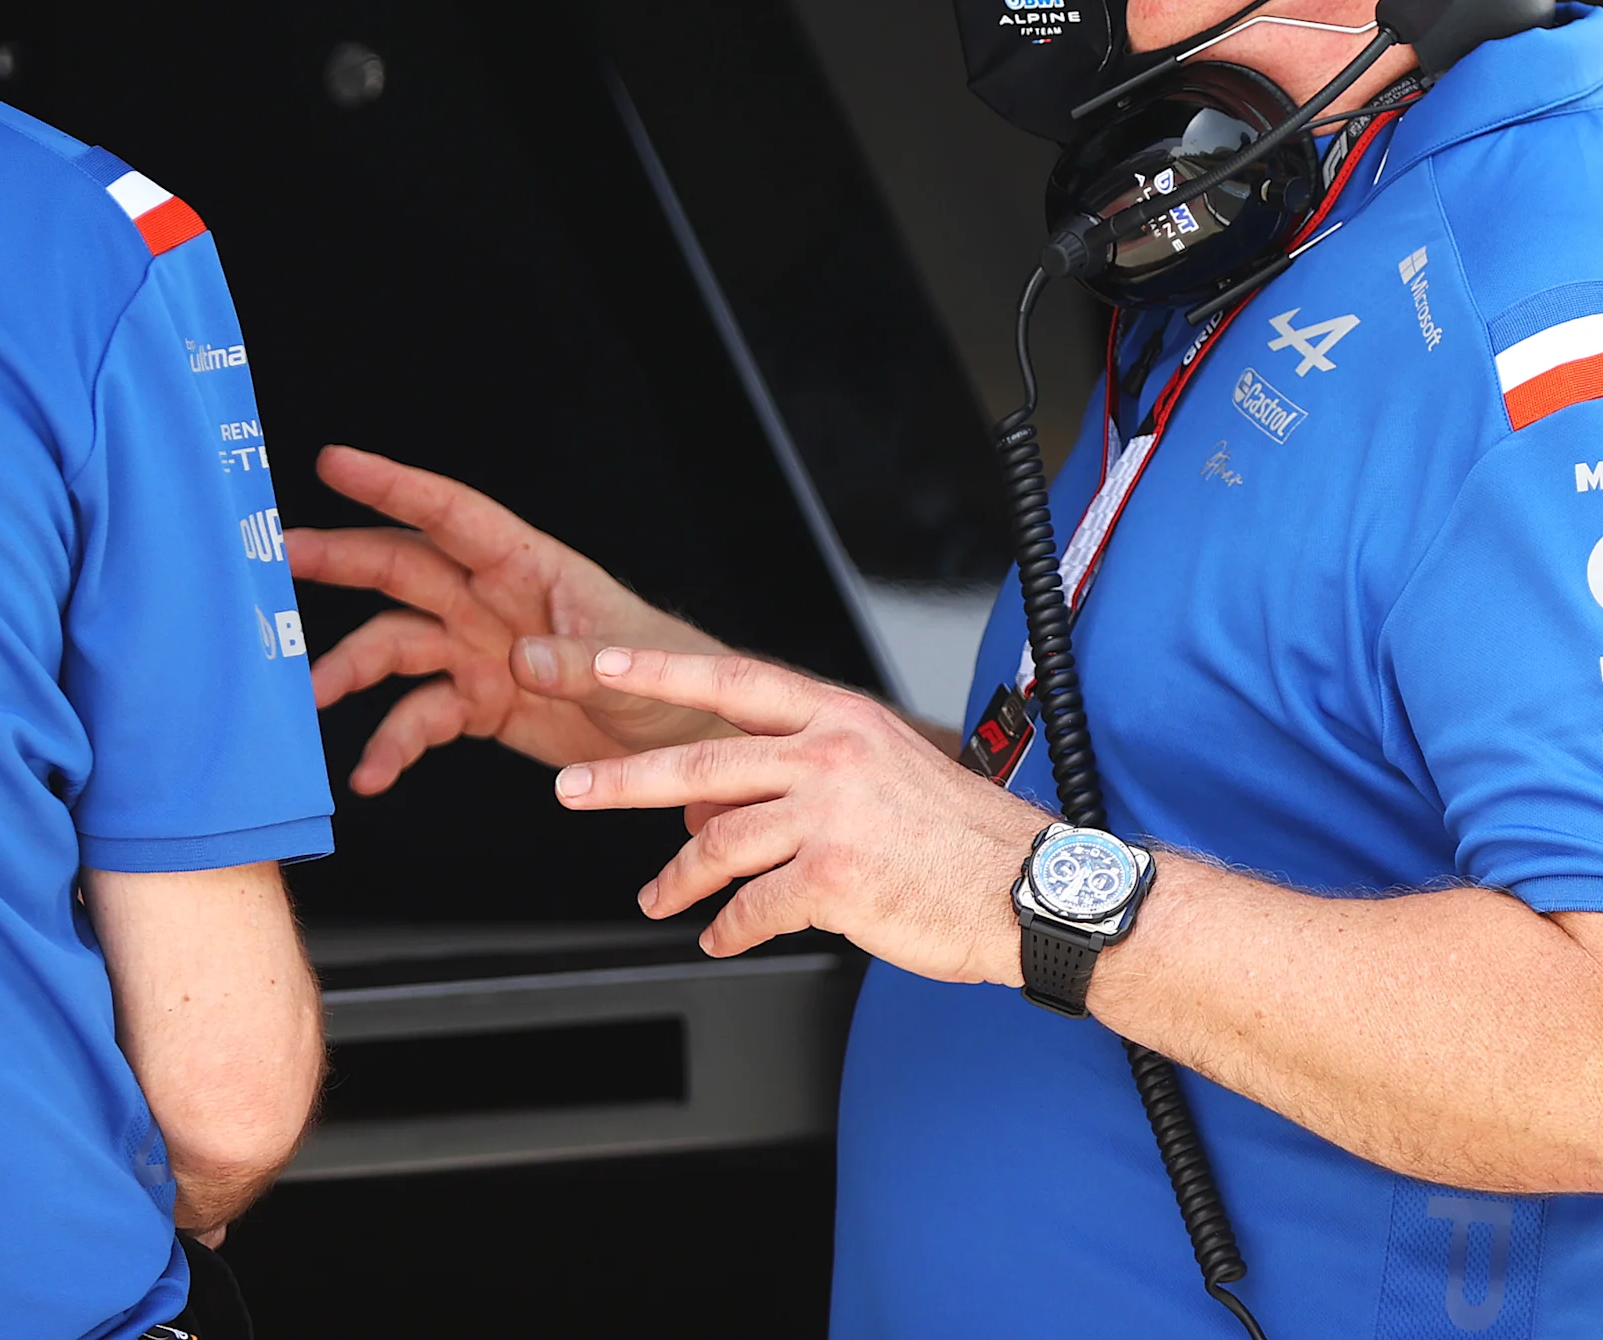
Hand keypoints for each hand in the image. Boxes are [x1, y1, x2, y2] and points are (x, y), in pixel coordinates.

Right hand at [291, 446, 740, 796]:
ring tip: (313, 696)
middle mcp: (494, 602)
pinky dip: (392, 744)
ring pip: (397, 645)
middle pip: (403, 569)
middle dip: (341, 560)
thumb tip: (518, 659)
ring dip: (351, 669)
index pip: (453, 515)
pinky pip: (420, 717)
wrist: (692, 743)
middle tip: (280, 558)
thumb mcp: (637, 666)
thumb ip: (577, 662)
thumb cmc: (679, 678)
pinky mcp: (481, 705)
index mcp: (532, 567)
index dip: (394, 486)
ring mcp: (482, 652)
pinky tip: (370, 773)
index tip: (334, 462)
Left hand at [553, 646, 1048, 984]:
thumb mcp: (885, 771)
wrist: (1029, 890)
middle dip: (624, 780)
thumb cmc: (960, 838)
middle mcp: (831, 756)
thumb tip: (713, 807)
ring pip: (718, 842)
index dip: (662, 671)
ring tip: (656, 898)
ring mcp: (831, 815)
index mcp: (843, 720)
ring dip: (677, 878)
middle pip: (701, 763)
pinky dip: (730, 927)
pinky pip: (754, 906)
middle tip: (572, 789)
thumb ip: (802, 774)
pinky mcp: (835, 878)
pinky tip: (722, 936)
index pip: (734, 682)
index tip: (604, 665)